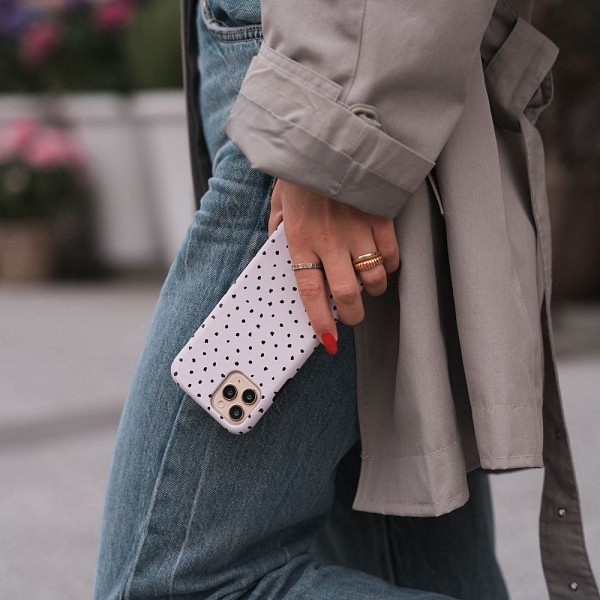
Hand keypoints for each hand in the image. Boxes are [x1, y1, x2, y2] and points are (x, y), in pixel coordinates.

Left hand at [268, 179, 399, 353]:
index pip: (310, 291)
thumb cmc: (301, 168)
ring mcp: (357, 230)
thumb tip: (278, 241)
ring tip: (370, 286)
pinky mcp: (380, 217)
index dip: (321, 321)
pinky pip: (390, 253)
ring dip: (374, 290)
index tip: (329, 339)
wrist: (328, 137)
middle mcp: (329, 240)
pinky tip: (383, 263)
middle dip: (354, 315)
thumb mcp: (280, 198)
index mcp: (300, 239)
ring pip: (373, 277)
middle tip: (354, 316)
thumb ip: (278, 225)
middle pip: (346, 294)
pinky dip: (390, 265)